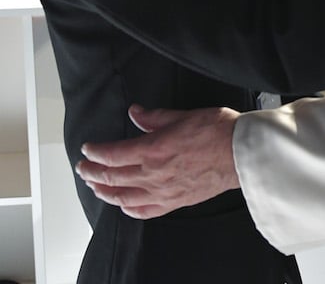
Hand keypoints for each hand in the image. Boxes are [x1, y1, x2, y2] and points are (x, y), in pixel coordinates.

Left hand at [77, 106, 239, 219]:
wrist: (241, 153)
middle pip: (112, 177)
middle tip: (83, 168)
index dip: (95, 152)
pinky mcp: (175, 202)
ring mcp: (163, 191)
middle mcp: (153, 174)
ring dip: (105, 191)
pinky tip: (123, 206)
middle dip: (92, 172)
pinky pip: (145, 211)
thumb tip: (135, 112)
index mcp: (153, 149)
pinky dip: (129, 209)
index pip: (112, 154)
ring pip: (123, 197)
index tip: (87, 149)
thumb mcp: (183, 115)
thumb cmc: (218, 131)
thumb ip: (155, 117)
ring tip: (95, 186)